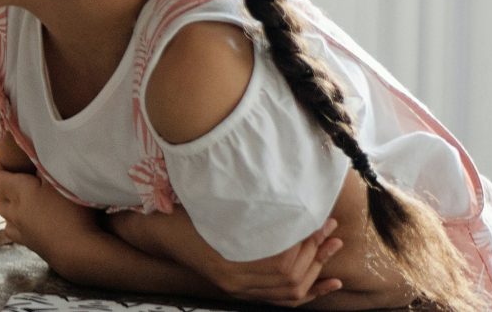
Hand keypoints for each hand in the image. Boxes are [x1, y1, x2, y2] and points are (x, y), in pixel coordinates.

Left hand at [0, 160, 105, 269]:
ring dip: (11, 210)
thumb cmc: (72, 212)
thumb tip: (33, 152)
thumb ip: (45, 165)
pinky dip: (22, 227)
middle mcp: (15, 213)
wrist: (81, 253)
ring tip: (28, 203)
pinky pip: (19, 235)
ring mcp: (23, 233)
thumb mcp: (60, 179)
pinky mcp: (34, 248)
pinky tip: (37, 223)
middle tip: (21, 180)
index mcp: (18, 193)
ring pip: (6, 220)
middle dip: (4, 189)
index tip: (10, 158)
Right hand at [108, 207, 347, 305]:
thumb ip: (243, 205)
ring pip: (290, 290)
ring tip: (333, 245)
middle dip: (315, 252)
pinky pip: (282, 299)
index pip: (280, 260)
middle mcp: (234, 281)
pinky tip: (330, 283)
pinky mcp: (241, 289)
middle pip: (289, 276)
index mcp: (227, 261)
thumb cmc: (180, 213)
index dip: (305, 242)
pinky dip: (309, 292)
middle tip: (330, 229)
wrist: (158, 232)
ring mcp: (238, 288)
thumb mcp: (210, 204)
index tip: (319, 220)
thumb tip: (285, 191)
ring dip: (316, 268)